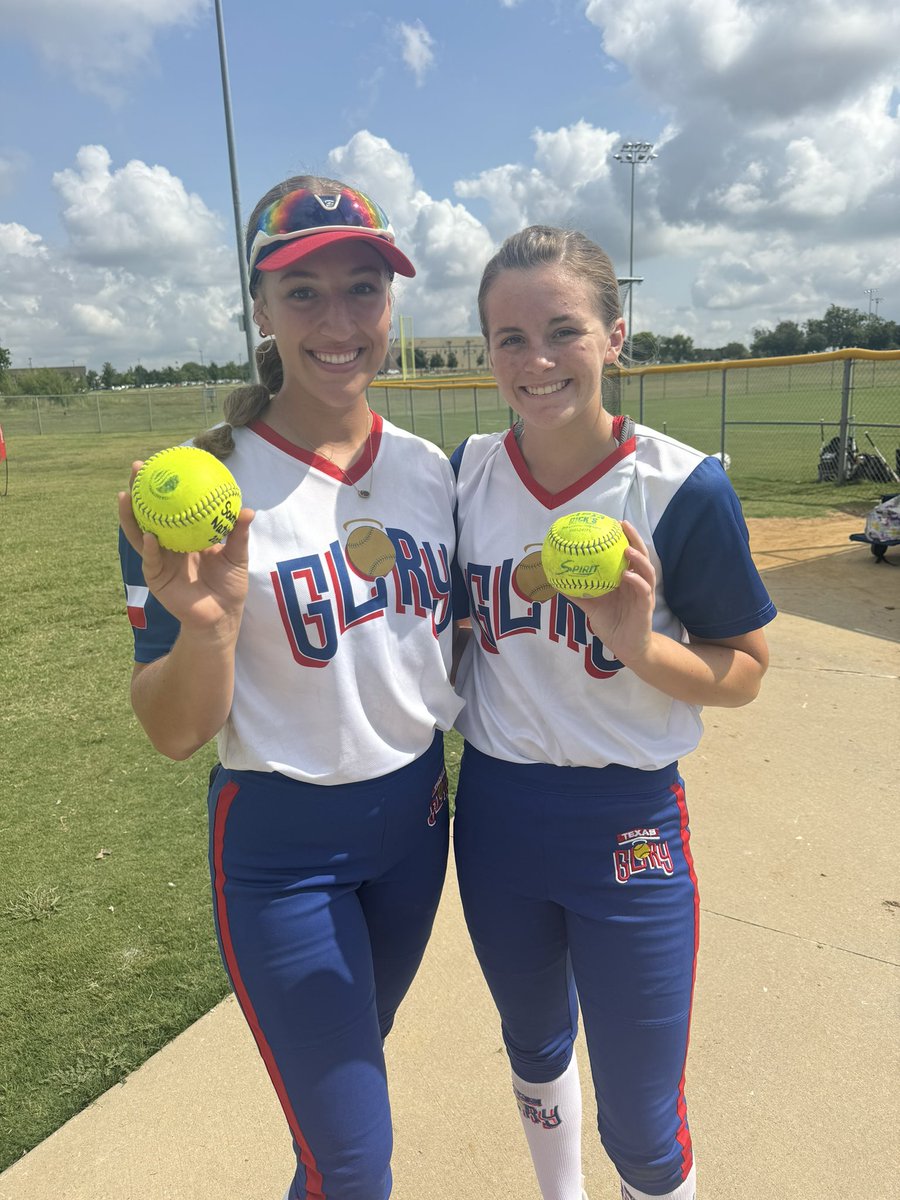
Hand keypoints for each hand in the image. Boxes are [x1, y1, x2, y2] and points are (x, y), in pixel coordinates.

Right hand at [118, 461, 254, 636]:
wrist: (223, 615)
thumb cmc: (230, 584)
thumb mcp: (237, 555)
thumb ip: (238, 533)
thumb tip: (247, 510)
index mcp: (185, 534)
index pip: (170, 506)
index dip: (164, 486)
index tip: (162, 462)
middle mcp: (167, 543)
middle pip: (148, 513)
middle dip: (140, 491)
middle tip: (137, 468)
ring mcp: (158, 559)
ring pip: (139, 533)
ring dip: (131, 515)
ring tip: (126, 496)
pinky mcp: (156, 578)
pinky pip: (151, 560)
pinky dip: (150, 548)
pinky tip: (150, 536)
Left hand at [565, 521, 655, 663]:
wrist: (627, 648)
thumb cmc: (612, 624)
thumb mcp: (592, 607)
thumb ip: (578, 594)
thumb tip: (558, 582)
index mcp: (627, 580)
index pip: (628, 554)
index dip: (624, 538)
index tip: (614, 523)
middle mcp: (638, 584)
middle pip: (641, 556)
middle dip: (634, 539)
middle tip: (623, 525)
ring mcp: (644, 595)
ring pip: (647, 571)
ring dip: (638, 558)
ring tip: (626, 548)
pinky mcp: (646, 608)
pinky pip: (643, 592)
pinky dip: (636, 581)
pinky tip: (626, 575)